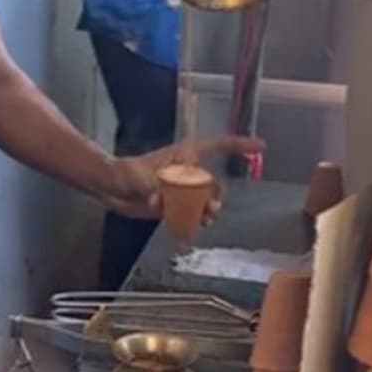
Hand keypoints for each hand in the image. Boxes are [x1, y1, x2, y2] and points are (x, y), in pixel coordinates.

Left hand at [104, 135, 266, 222]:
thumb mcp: (138, 177)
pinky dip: (195, 219)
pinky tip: (195, 225)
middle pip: (213, 182)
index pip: (218, 146)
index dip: (240, 145)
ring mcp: (182, 188)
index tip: (261, 147)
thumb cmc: (124, 173)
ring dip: (208, 210)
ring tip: (206, 218)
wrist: (110, 187)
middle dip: (217, 195)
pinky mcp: (174, 204)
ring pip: (205, 200)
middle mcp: (188, 171)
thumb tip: (156, 202)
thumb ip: (149, 188)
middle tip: (212, 207)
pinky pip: (192, 213)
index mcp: (184, 155)